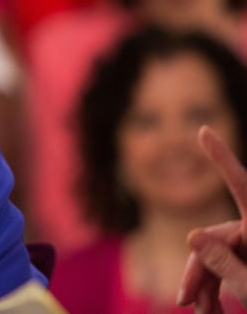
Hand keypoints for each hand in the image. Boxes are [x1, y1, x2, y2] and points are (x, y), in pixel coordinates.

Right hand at [178, 126, 246, 311]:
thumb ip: (223, 262)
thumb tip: (192, 235)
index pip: (241, 185)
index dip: (222, 158)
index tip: (204, 130)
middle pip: (216, 238)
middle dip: (198, 271)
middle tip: (184, 303)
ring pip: (219, 257)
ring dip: (206, 286)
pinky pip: (229, 269)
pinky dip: (219, 291)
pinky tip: (212, 312)